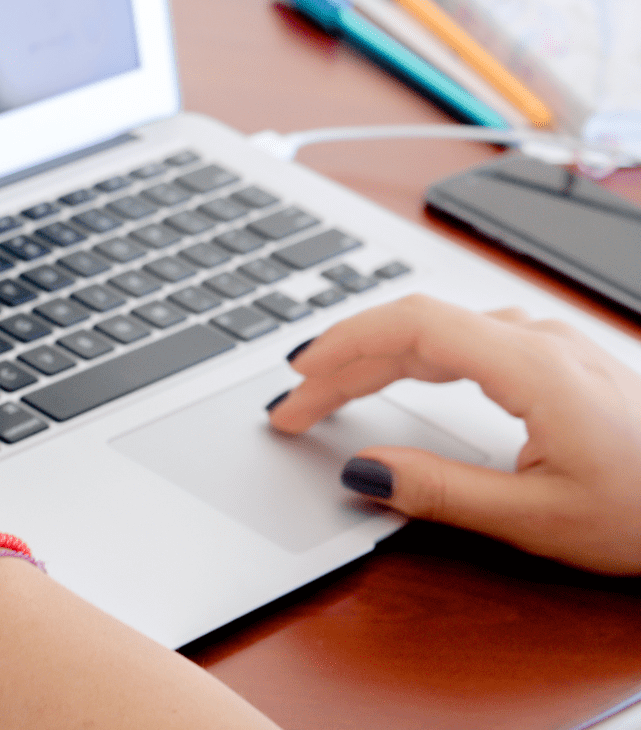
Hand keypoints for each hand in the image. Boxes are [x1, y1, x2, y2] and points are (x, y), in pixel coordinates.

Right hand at [268, 294, 640, 574]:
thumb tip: (361, 471)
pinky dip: (410, 356)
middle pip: (413, 327)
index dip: (343, 344)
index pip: (411, 327)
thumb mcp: (538, 520)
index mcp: (530, 365)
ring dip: (374, 357)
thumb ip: (441, 492)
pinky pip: (461, 339)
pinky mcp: (552, 357)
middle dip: (343, 361)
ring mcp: (546, 343)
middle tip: (294, 405)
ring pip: (436, 331)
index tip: (298, 376)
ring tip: (328, 392)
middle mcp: (534, 339)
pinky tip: (397, 374)